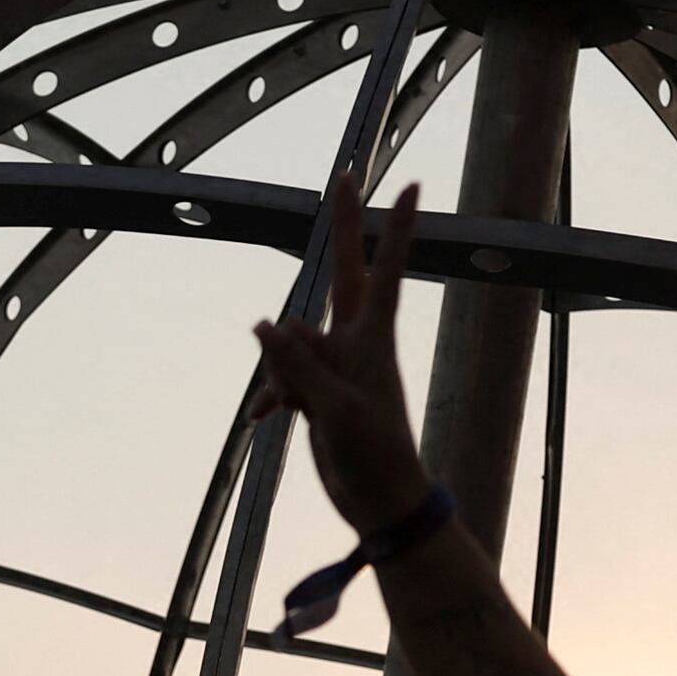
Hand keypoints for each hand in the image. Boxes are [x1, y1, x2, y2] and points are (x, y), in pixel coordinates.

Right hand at [247, 170, 439, 537]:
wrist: (379, 500)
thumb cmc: (374, 453)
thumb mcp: (336, 407)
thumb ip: (298, 363)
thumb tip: (265, 322)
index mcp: (372, 338)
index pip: (386, 270)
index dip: (397, 228)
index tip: (414, 186)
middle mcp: (354, 340)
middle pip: (342, 271)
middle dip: (341, 226)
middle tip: (346, 174)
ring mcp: (335, 362)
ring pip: (291, 342)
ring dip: (281, 372)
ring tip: (296, 410)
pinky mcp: (317, 388)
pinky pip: (282, 376)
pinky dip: (272, 395)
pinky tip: (262, 420)